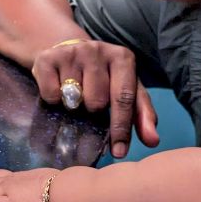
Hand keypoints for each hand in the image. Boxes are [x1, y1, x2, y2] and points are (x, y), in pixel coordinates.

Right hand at [32, 39, 158, 158]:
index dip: (121, 128)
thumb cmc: (104, 76)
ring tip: (76, 93)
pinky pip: (51, 96)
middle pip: (96, 101)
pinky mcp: (47, 58)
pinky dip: (54, 100)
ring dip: (74, 105)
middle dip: (93, 110)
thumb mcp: (127, 89)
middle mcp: (98, 49)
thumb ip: (142, 114)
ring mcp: (71, 52)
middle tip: (91, 100)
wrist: (66, 48)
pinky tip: (59, 88)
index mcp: (123, 58)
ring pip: (73, 100)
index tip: (118, 152)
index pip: (123, 98)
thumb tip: (153, 141)